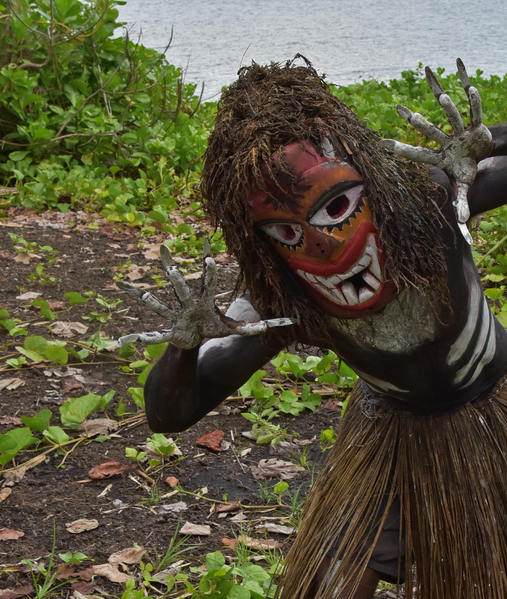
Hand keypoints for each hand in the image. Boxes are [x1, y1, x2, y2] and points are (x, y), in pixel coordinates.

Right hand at [117, 240, 294, 347]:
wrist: (198, 358)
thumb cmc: (218, 338)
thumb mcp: (241, 333)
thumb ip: (267, 326)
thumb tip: (294, 320)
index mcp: (206, 303)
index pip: (209, 278)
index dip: (207, 261)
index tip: (205, 241)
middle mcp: (187, 308)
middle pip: (180, 284)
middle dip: (171, 267)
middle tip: (162, 247)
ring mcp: (175, 322)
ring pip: (158, 306)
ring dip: (141, 297)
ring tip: (123, 286)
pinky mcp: (168, 339)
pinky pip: (152, 338)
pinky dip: (136, 340)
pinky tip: (120, 342)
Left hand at [389, 59, 492, 243]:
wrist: (482, 153)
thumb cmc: (467, 170)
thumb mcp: (464, 187)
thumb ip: (461, 203)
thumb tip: (462, 222)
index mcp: (441, 157)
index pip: (419, 154)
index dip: (404, 150)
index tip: (383, 144)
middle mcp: (447, 141)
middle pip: (432, 132)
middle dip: (420, 124)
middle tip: (404, 112)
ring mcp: (460, 131)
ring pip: (453, 118)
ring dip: (448, 107)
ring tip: (442, 96)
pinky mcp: (475, 124)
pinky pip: (475, 111)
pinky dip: (475, 101)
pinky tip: (470, 86)